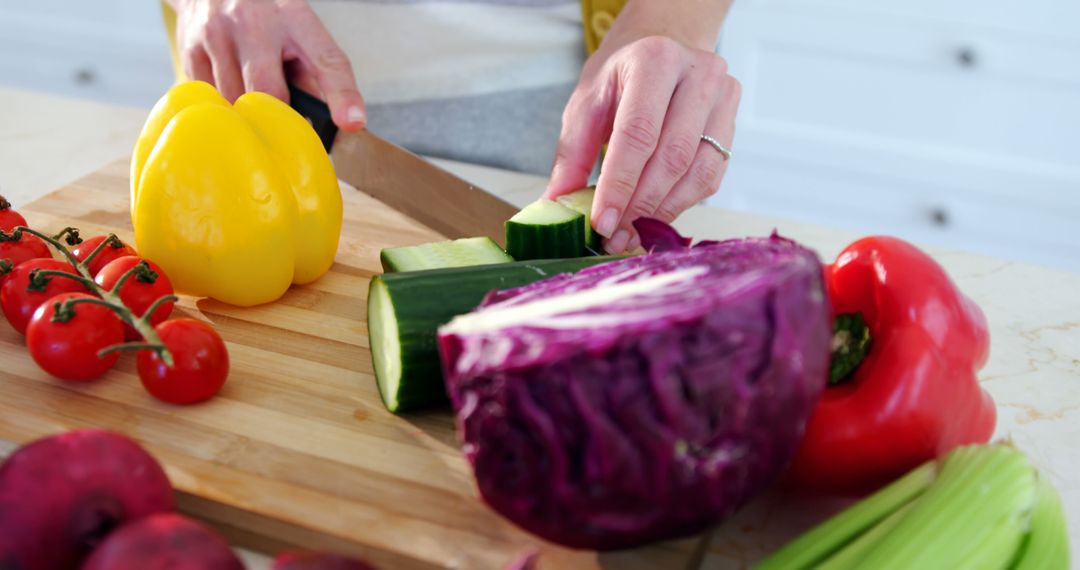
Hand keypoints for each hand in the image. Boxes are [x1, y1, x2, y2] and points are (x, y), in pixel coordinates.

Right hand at [170, 0, 365, 130]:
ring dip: (247, 112)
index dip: (341, 94)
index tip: (351, 122)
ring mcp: (217, 35)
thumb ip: (314, 74)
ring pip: (235, 101)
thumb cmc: (267, 16)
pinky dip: (223, 106)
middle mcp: (253, 23)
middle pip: (269, 91)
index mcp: (295, 18)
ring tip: (251, 91)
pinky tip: (229, 86)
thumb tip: (329, 126)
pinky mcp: (189, 50)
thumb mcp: (299, 31)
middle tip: (283, 123)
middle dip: (277, 115)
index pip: (326, 59)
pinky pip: (210, 99)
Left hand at [545, 35, 740, 252]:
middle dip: (640, 205)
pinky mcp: (732, 124)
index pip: (638, 132)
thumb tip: (558, 204)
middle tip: (614, 236)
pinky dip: (680, 204)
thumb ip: (573, 154)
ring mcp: (723, 99)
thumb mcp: (587, 104)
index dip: (620, 184)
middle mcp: (699, 74)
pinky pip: (710, 177)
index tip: (602, 222)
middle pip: (672, 156)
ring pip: (698, 172)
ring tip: (631, 232)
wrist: (661, 47)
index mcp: (655, 60)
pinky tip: (653, 215)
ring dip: (662, 211)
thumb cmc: (620, 77)